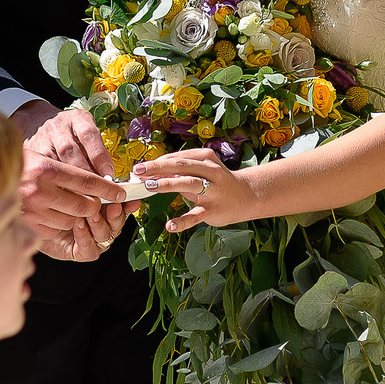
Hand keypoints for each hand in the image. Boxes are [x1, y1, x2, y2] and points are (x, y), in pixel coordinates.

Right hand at [16, 103, 126, 257]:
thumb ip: (66, 169)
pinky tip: (50, 212)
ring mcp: (32, 211)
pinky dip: (58, 224)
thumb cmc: (19, 165)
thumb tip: (99, 183)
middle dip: (94, 205)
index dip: (108, 188)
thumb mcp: (40, 158)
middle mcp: (39, 191)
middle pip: (85, 206)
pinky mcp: (26, 225)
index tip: (120, 192)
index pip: (88, 182)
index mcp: (46, 169)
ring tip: (67, 205)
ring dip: (76, 216)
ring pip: (73, 221)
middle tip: (93, 201)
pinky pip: (55, 230)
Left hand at [135, 148, 258, 234]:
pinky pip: (196, 215)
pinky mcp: (213, 209)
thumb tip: (150, 173)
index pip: (177, 158)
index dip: (157, 163)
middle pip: (180, 166)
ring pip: (188, 184)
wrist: (246, 196)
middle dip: (158, 167)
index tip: (138, 168)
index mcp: (205, 158)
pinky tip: (170, 225)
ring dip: (167, 184)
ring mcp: (213, 191)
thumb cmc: (217, 181)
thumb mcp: (202, 170)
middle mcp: (210, 171)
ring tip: (148, 187)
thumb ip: (180, 171)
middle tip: (138, 170)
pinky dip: (183, 221)